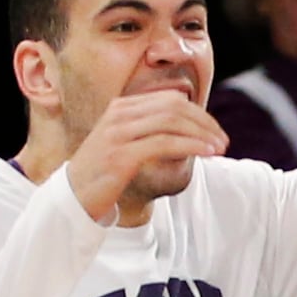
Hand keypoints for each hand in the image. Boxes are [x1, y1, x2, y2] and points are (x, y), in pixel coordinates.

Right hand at [66, 88, 232, 223]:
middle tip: (223, 141)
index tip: (215, 131)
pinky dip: (191, 146)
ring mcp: (118, 133)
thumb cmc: (104, 173)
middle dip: (204, 123)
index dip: (199, 114)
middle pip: (174, 107)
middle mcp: (119, 115)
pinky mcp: (121, 154)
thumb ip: (149, 130)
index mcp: (122, 107)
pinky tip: (206, 153)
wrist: (73, 196)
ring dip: (202, 135)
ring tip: (219, 149)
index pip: (170, 100)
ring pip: (171, 122)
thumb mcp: (125, 143)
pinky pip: (164, 143)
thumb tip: (188, 126)